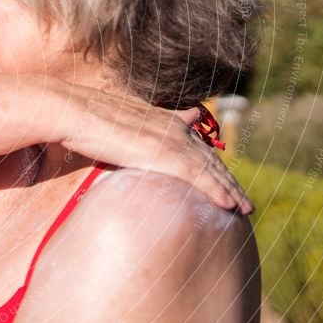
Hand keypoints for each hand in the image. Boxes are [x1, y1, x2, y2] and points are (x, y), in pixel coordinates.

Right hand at [60, 87, 253, 213]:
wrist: (77, 112)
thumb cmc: (88, 119)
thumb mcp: (120, 121)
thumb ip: (140, 128)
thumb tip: (140, 135)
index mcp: (165, 120)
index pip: (197, 147)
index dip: (213, 166)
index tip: (225, 180)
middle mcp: (175, 128)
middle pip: (210, 159)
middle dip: (229, 182)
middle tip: (244, 203)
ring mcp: (171, 141)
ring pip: (211, 170)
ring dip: (231, 191)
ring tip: (245, 210)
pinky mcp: (165, 154)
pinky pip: (199, 177)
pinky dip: (217, 192)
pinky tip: (229, 206)